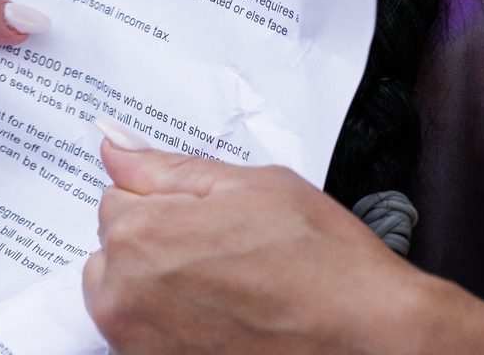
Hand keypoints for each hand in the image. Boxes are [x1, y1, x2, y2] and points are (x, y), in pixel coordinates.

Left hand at [82, 138, 422, 354]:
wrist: (370, 341)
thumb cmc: (321, 263)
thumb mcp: (250, 187)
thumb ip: (169, 169)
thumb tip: (115, 148)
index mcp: (140, 235)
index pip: (116, 199)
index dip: (166, 204)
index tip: (205, 220)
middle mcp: (124, 297)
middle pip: (113, 252)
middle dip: (153, 247)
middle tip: (220, 258)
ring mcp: (140, 346)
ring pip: (122, 298)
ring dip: (156, 292)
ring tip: (226, 294)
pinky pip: (144, 339)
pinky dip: (171, 331)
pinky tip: (223, 326)